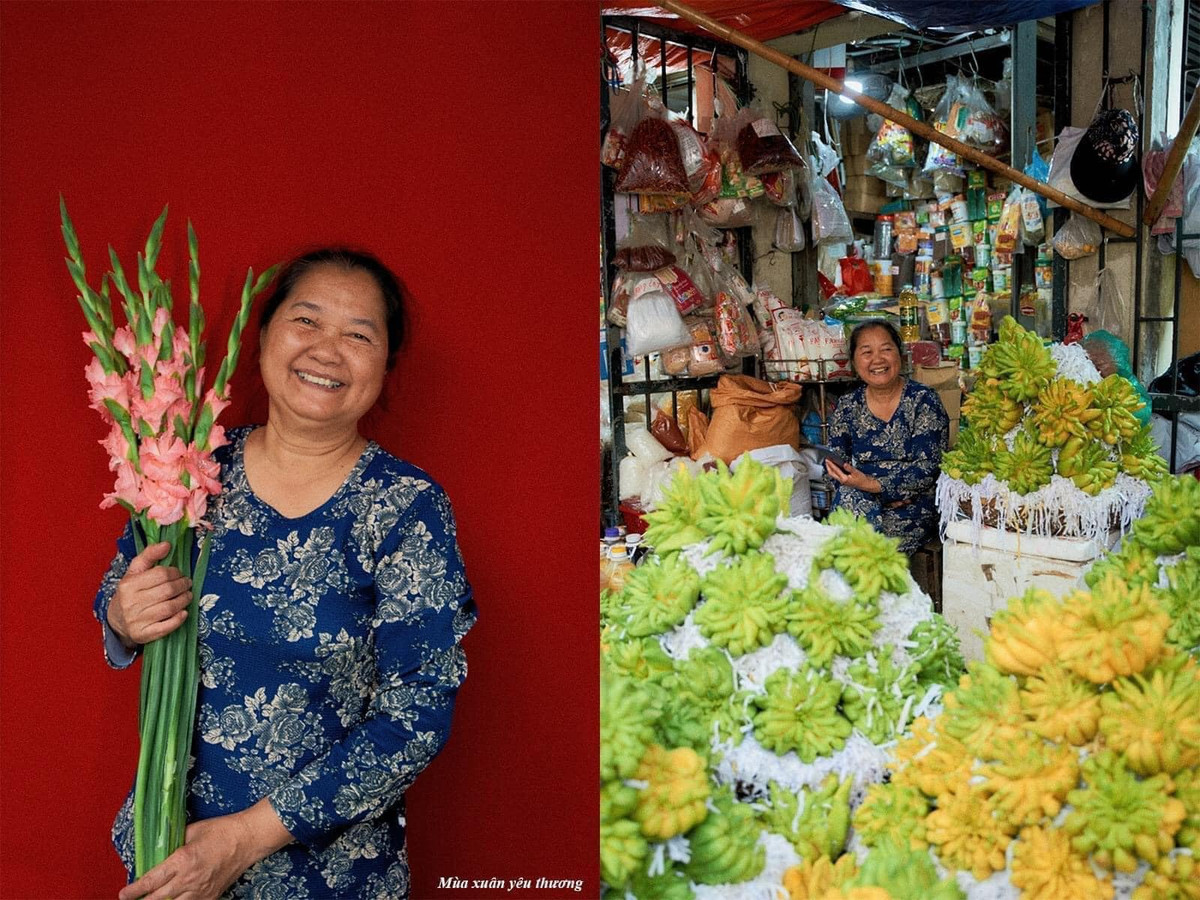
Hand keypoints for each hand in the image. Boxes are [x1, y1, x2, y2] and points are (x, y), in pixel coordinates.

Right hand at [107, 541, 191, 649]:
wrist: (117, 620)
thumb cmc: (131, 592)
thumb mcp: (135, 571)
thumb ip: (149, 555)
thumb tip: (167, 544)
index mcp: (128, 585)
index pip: (160, 574)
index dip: (175, 572)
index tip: (179, 574)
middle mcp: (131, 603)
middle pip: (167, 591)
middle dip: (182, 586)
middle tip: (187, 584)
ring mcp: (137, 620)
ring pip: (169, 608)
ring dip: (184, 600)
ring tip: (188, 596)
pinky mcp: (143, 634)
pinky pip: (166, 627)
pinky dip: (178, 619)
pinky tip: (183, 612)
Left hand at [117, 802, 292, 899]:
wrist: (248, 839)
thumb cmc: (222, 830)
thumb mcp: (193, 830)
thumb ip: (175, 842)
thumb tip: (162, 849)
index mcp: (182, 860)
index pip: (151, 881)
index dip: (134, 890)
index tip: (124, 893)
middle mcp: (189, 879)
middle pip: (157, 899)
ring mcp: (200, 891)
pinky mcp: (211, 896)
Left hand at [824, 458, 881, 493]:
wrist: (865, 485)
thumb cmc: (861, 480)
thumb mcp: (856, 472)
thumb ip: (849, 468)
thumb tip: (844, 464)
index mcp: (844, 479)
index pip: (835, 470)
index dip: (831, 464)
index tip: (828, 460)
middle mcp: (841, 481)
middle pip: (831, 473)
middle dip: (828, 467)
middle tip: (826, 460)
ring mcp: (842, 481)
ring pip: (833, 475)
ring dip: (830, 469)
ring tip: (828, 463)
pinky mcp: (843, 480)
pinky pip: (836, 475)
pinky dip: (834, 471)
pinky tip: (834, 467)